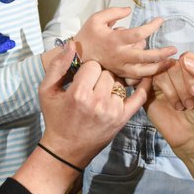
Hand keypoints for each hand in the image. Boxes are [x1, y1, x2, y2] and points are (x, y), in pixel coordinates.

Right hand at [38, 42, 148, 168]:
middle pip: (107, 72)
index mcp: (78, 93)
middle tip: (92, 86)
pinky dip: (144, 85)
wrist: (66, 149)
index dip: (86, 70)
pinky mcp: (123, 118)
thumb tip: (72, 44)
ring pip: (120, 81)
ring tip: (102, 92)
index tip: (81, 78)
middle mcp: (98, 101)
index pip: (92, 65)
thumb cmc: (55, 118)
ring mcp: (113, 110)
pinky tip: (146, 76)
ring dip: (113, 83)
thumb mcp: (47, 91)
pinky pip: (140, 96)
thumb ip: (58, 66)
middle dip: (100, 76)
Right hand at [73, 7, 176, 79]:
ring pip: (143, 71)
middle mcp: (119, 55)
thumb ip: (113, 12)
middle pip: (145, 57)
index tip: (160, 20)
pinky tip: (159, 70)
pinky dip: (149, 75)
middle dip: (161, 54)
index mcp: (115, 40)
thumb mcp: (96, 19)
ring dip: (159, 67)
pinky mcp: (120, 74)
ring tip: (171, 62)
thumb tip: (129, 10)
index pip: (138, 34)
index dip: (151, 27)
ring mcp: (120, 67)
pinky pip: (137, 77)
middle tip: (174, 49)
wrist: (76, 56)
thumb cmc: (88, 36)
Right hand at [145, 53, 193, 156]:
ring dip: (173, 92)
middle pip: (172, 65)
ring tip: (181, 107)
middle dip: (183, 85)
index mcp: (189, 67)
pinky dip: (163, 92)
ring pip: (160, 73)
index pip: (186, 57)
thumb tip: (185, 59)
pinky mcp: (148, 92)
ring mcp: (159, 81)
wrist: (193, 134)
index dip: (191, 73)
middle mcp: (173, 71)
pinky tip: (173, 105)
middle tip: (190, 103)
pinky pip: (147, 82)